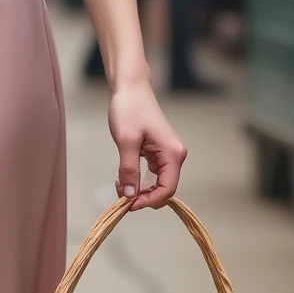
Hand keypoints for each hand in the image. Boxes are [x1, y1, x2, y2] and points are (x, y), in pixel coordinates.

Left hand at [108, 77, 186, 209]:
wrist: (130, 88)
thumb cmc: (129, 109)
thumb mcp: (126, 142)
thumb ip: (129, 170)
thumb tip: (129, 196)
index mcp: (173, 154)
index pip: (168, 190)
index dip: (149, 201)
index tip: (128, 204)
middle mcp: (174, 156)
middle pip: (163, 189)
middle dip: (142, 196)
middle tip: (119, 193)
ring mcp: (167, 154)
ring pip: (156, 183)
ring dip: (138, 189)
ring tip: (119, 183)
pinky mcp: (158, 152)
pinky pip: (151, 174)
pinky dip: (137, 179)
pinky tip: (123, 176)